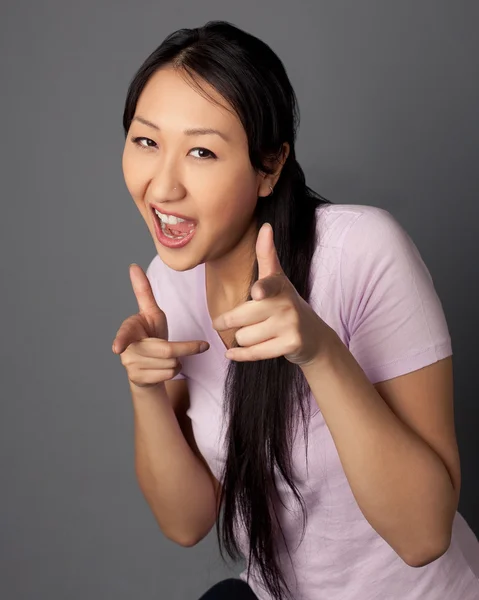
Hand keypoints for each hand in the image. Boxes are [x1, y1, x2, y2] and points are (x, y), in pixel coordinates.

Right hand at [112, 263, 208, 388]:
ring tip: (169, 356)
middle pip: (166, 349)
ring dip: (178, 359)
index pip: (126, 335)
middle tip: (202, 345)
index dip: (122, 340)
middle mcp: (126, 349)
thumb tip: (133, 266)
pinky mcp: (139, 379)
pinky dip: (175, 370)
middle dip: (187, 347)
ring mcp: (131, 366)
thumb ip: (143, 291)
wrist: (148, 364)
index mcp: (129, 329)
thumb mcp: (151, 313)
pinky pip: (168, 373)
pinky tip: (166, 367)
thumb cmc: (150, 334)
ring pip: (169, 362)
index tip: (117, 348)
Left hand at [212, 223, 334, 365]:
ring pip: (244, 337)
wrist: (312, 336)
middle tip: (224, 322)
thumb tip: (266, 226)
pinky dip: (240, 356)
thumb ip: (267, 255)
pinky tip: (232, 354)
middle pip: (241, 317)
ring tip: (252, 334)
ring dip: (241, 339)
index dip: (262, 289)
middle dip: (228, 322)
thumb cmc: (285, 304)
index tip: (257, 293)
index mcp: (279, 285)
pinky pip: (254, 353)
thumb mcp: (278, 279)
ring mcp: (290, 325)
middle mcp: (287, 303)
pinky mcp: (291, 345)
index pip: (270, 284)